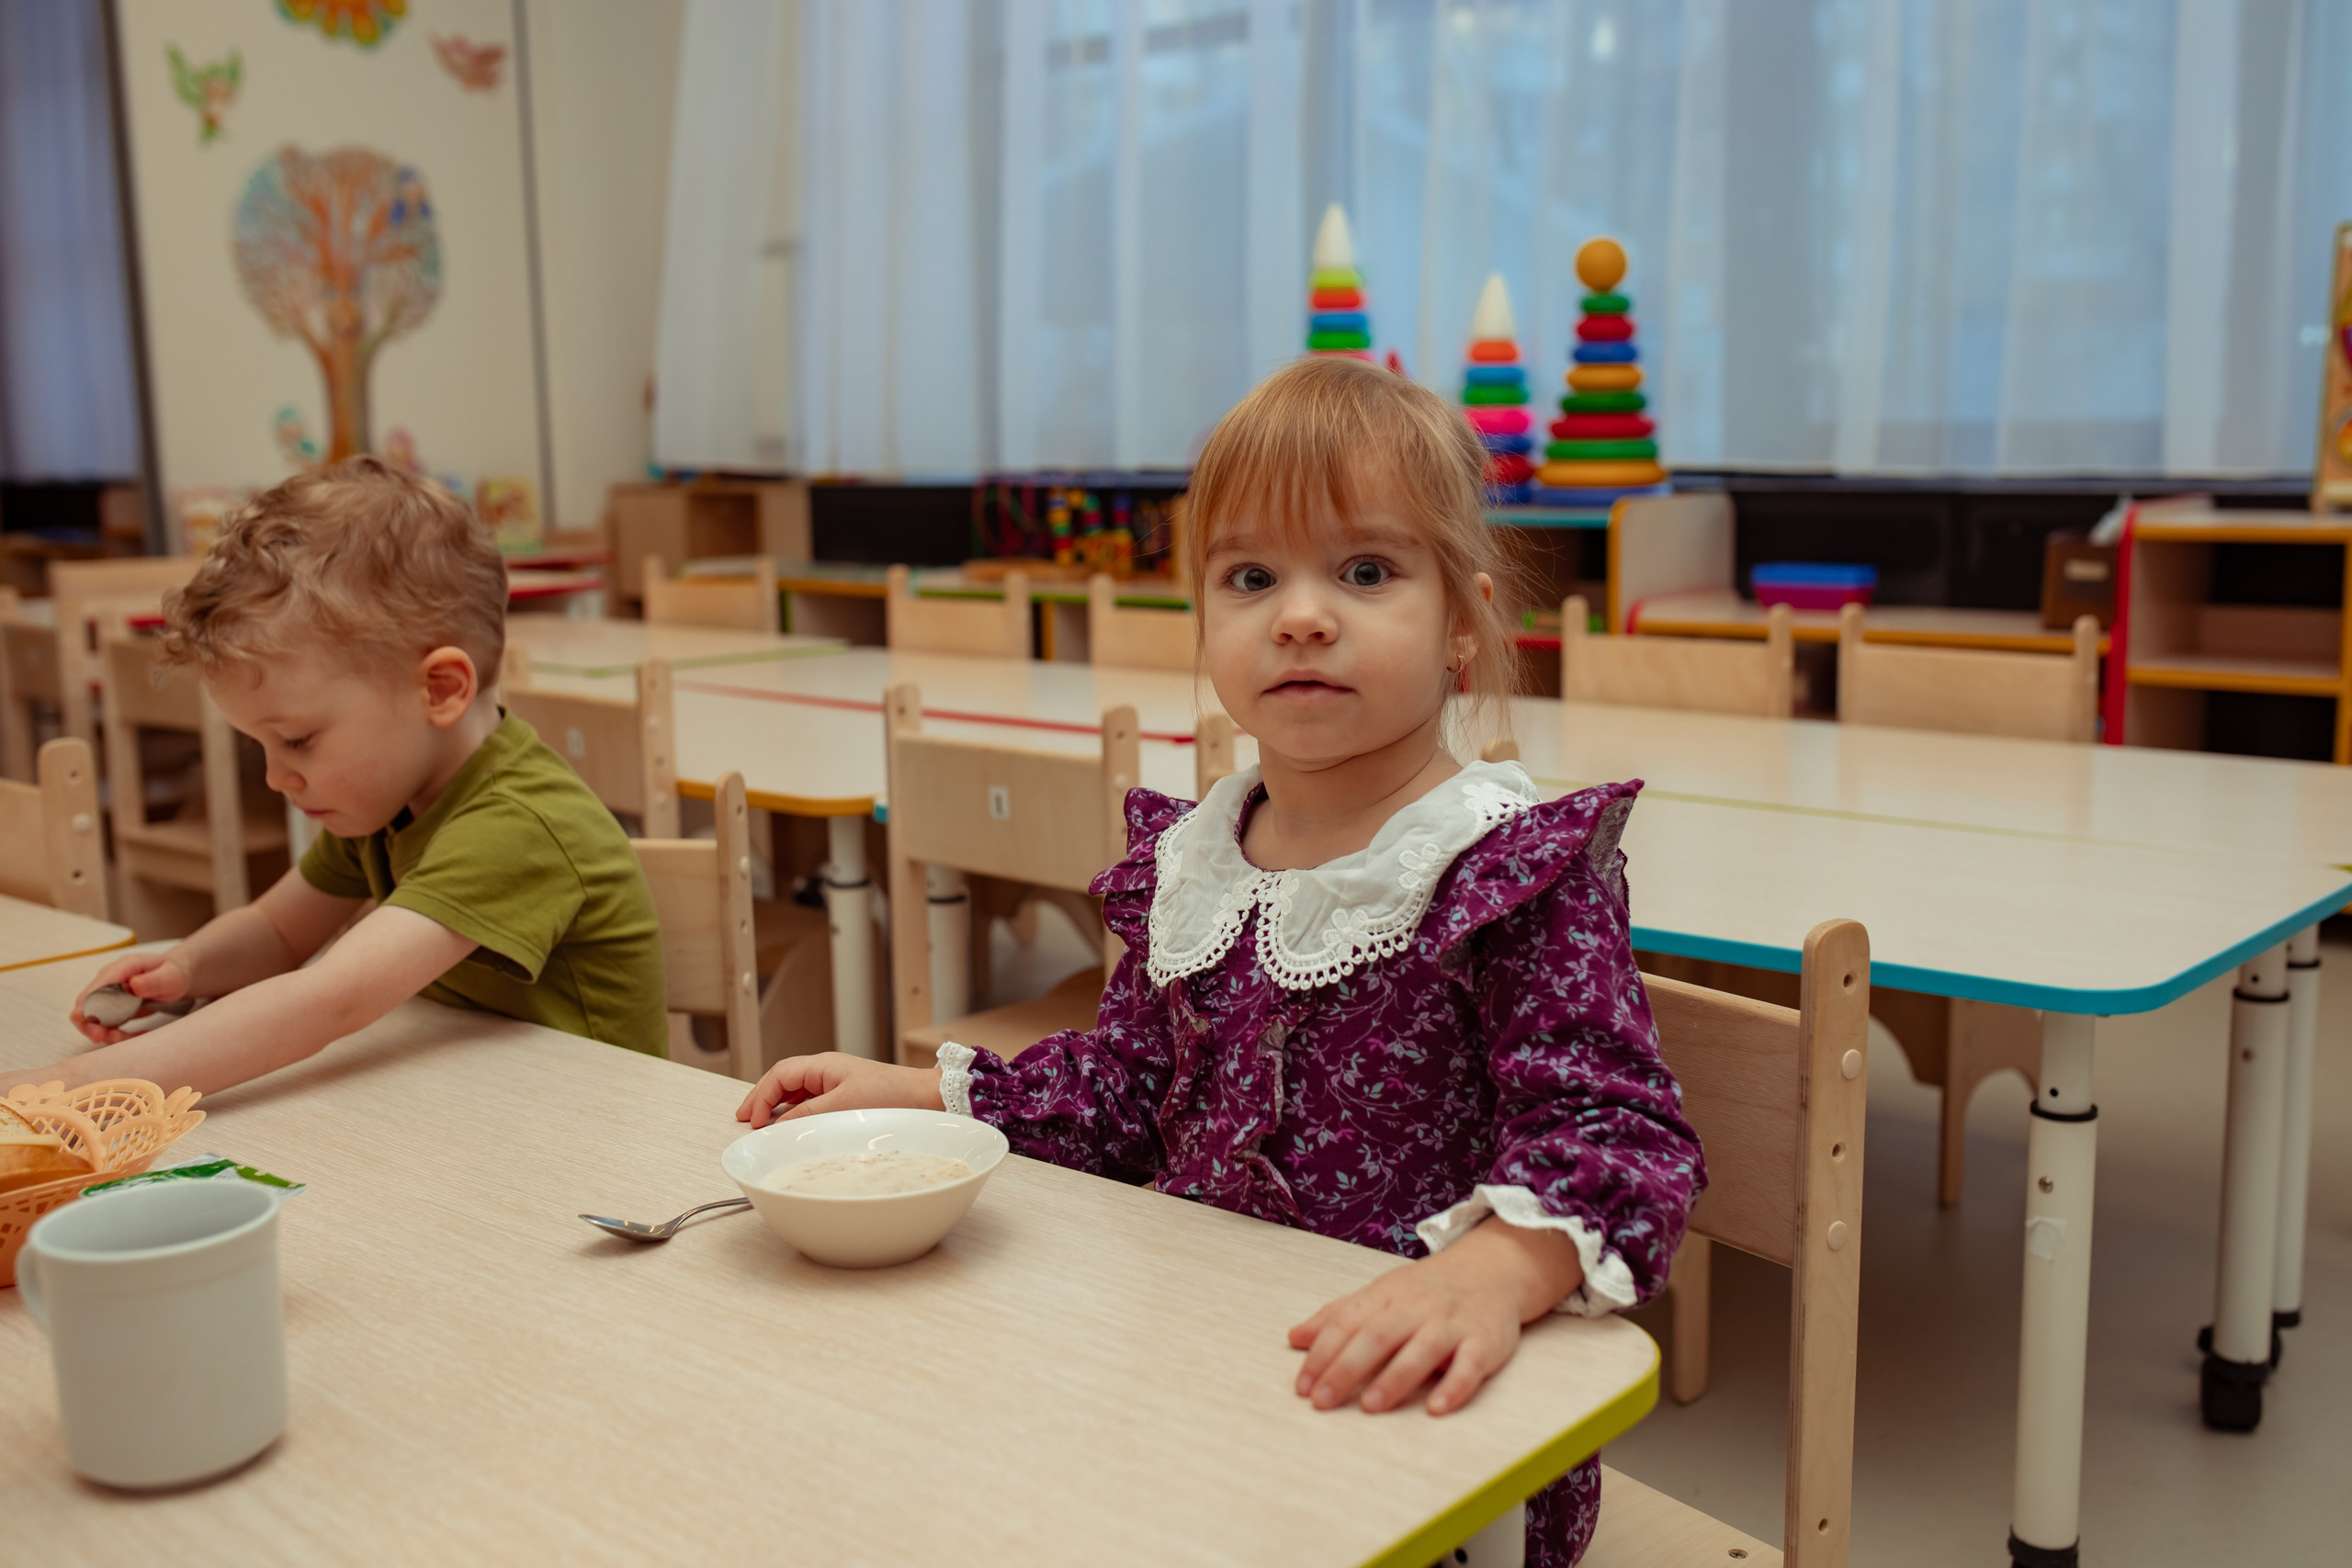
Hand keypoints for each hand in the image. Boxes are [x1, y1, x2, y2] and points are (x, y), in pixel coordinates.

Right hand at [71, 954, 192, 1046]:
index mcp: (124, 967)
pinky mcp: (112, 1009)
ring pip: (93, 1017)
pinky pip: (107, 1025)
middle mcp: (110, 980)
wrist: (176, 979)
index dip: (88, 1000)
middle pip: (87, 1002)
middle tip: (99, 1037)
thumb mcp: (171, 976)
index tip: (83, 1017)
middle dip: (89, 1022)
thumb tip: (134, 984)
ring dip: (103, 1032)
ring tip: (121, 1039)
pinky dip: (117, 1034)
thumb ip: (154, 980)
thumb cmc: (173, 975)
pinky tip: (137, 1035)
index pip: (99, 983)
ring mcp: (109, 995)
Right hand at [736, 1053, 945, 1127]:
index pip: (780, 1074)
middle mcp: (826, 1072)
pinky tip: (790, 1125)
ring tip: (760, 1123)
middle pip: (783, 1080)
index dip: (761, 1096)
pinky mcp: (845, 1099)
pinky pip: (810, 1102)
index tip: (752, 1119)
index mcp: (823, 1065)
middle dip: (761, 1098)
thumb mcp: (844, 1105)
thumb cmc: (892, 1095)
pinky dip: (794, 1113)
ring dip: (776, 1106)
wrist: (925, 1098)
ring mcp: (835, 1084)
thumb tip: (778, 1124)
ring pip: (795, 1092)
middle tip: (743, 1118)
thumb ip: (808, 1113)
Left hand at [1287, 1218, 1583, 1416]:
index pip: (1347, 1323)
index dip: (1322, 1354)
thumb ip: (1338, 1316)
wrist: (1491, 1270)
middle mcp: (1415, 1310)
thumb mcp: (1380, 1295)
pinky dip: (1455, 1387)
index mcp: (1385, 1297)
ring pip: (1421, 1350)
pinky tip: (1437, 1409)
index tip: (1302, 1387)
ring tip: (1370, 1407)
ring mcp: (1451, 1325)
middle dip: (1346, 1369)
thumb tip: (1294, 1337)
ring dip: (1394, 1379)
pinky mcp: (1484, 1342)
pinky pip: (1470, 1366)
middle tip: (1321, 1401)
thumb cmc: (1426, 1291)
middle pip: (1377, 1336)